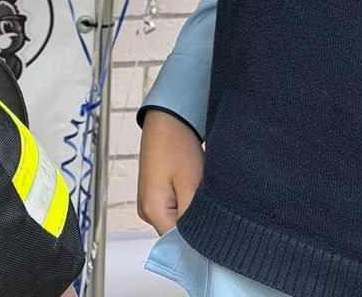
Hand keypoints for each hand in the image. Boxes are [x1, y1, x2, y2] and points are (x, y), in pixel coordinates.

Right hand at [137, 110, 204, 234]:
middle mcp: (146, 210)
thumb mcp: (192, 184)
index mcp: (152, 210)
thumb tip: (198, 243)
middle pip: (176, 234)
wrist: (167, 116)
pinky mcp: (156, 192)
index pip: (177, 244)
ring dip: (192, 212)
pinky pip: (174, 208)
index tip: (215, 232)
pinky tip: (196, 188)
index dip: (197, 241)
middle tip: (212, 207)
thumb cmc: (177, 143)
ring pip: (176, 220)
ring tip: (202, 192)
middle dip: (195, 224)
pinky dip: (187, 202)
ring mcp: (149, 201)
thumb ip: (193, 219)